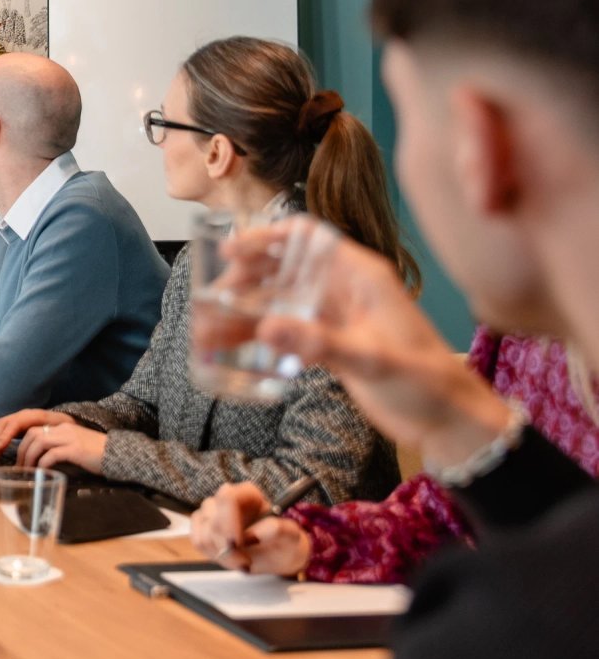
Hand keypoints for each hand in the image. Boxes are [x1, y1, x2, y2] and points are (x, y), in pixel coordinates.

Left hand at [0, 409, 104, 472]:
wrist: (120, 455)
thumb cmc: (98, 455)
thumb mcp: (76, 448)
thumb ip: (59, 449)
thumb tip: (41, 462)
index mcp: (63, 427)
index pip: (35, 429)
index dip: (22, 444)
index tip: (18, 458)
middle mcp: (64, 429)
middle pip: (32, 434)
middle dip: (21, 451)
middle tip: (18, 467)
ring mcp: (70, 438)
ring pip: (38, 442)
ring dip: (29, 458)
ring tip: (27, 471)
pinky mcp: (75, 449)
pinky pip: (51, 454)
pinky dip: (43, 464)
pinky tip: (41, 473)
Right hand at [0, 409, 73, 457]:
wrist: (66, 420)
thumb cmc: (65, 428)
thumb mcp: (64, 431)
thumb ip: (55, 438)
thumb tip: (46, 454)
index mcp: (35, 416)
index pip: (16, 423)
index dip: (5, 436)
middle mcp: (23, 415)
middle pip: (4, 424)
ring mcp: (18, 419)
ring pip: (0, 426)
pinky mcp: (16, 425)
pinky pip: (0, 429)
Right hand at [191, 482, 310, 575]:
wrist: (278, 554)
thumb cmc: (284, 542)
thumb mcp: (291, 536)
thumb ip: (278, 529)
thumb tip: (254, 533)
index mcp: (248, 494)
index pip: (228, 498)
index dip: (228, 522)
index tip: (237, 544)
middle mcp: (226, 499)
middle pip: (212, 518)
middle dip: (226, 545)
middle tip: (245, 561)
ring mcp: (212, 513)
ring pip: (204, 532)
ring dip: (222, 554)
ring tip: (242, 560)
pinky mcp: (203, 528)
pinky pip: (197, 540)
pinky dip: (212, 554)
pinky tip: (230, 557)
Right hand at [238, 222, 511, 468]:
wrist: (449, 420)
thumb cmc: (427, 380)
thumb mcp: (373, 359)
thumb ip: (320, 343)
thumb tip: (265, 327)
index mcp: (361, 276)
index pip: (307, 238)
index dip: (267, 238)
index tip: (231, 251)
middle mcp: (345, 290)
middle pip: (285, 267)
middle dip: (246, 277)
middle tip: (213, 295)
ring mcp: (335, 318)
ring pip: (280, 302)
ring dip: (247, 311)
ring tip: (210, 326)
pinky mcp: (330, 345)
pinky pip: (286, 332)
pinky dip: (259, 337)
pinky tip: (232, 348)